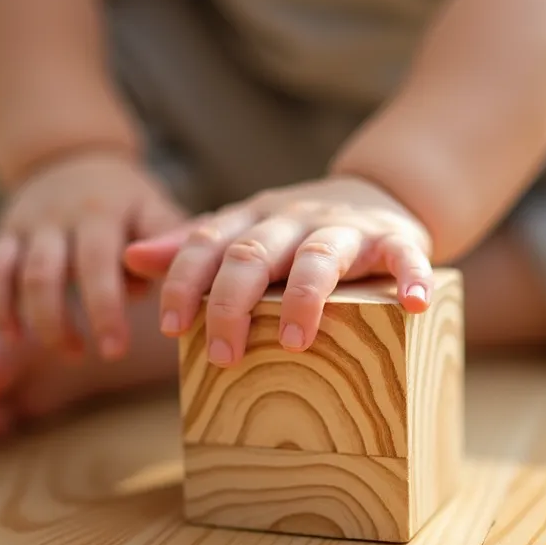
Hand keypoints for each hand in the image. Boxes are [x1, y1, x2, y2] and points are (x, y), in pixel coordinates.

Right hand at [0, 150, 185, 357]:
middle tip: (108, 354)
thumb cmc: (126, 200)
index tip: (118, 348)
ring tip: (73, 352)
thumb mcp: (155, 208)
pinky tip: (14, 336)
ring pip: (22, 277)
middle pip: (52, 274)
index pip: (101, 261)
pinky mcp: (5, 232)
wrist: (72, 155)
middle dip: (69, 322)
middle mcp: (62, 216)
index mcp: (104, 212)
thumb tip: (178, 286)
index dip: (106, 307)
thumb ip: (169, 244)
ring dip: (43, 321)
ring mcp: (30, 224)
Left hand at [123, 177, 433, 366]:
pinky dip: (412, 278)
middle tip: (224, 353)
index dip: (186, 282)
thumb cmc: (300, 229)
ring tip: (294, 342)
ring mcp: (345, 229)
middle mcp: (294, 220)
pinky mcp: (395, 239)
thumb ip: (192, 247)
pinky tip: (415, 305)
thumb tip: (130, 259)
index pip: (208, 244)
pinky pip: (405, 257)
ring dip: (305, 298)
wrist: (382, 190)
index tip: (171, 327)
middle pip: (254, 253)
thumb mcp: (245, 231)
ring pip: (319, 256)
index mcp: (253, 221)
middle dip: (234, 302)